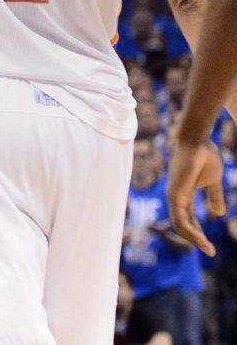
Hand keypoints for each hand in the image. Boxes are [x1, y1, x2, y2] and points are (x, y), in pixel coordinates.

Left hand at [167, 139, 225, 254]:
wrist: (199, 141)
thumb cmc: (205, 156)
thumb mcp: (213, 182)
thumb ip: (214, 196)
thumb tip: (218, 214)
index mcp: (184, 195)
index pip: (188, 220)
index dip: (198, 233)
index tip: (209, 246)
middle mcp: (176, 197)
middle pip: (182, 225)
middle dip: (196, 239)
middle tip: (209, 251)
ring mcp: (173, 195)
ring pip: (179, 224)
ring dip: (194, 238)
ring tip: (207, 248)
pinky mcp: (174, 193)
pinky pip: (179, 217)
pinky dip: (190, 230)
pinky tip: (200, 238)